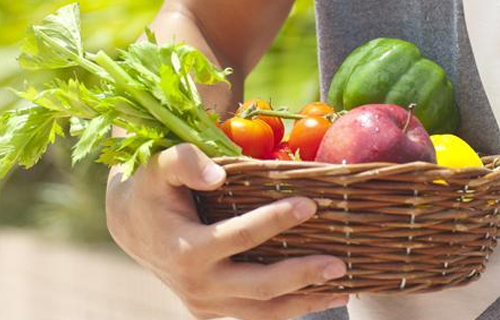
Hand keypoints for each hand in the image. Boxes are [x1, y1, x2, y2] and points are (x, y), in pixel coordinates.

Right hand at [106, 143, 347, 319]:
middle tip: (338, 263)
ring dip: (302, 303)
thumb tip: (219, 175)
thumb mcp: (158, 167)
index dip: (276, 220)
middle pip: (259, 287)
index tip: (311, 205)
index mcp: (185, 249)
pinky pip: (252, 313)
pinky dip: (285, 308)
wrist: (131, 226)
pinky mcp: (210, 308)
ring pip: (261, 311)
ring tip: (340, 291)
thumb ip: (184, 162)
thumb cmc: (150, 190)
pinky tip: (312, 297)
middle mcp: (196, 284)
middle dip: (301, 275)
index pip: (239, 237)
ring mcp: (204, 302)